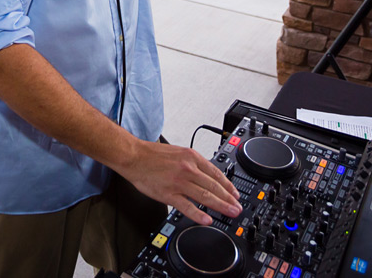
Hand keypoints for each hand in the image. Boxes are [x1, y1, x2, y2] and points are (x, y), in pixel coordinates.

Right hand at [116, 139, 241, 225]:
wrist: (133, 156)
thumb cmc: (152, 155)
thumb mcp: (178, 152)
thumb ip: (192, 163)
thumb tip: (205, 174)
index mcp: (191, 157)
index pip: (216, 173)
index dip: (228, 186)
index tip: (235, 195)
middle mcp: (188, 169)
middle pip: (213, 186)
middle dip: (228, 198)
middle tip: (237, 208)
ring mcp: (178, 182)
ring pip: (204, 195)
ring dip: (220, 206)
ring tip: (230, 213)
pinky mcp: (168, 194)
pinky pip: (186, 206)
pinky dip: (198, 214)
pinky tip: (207, 220)